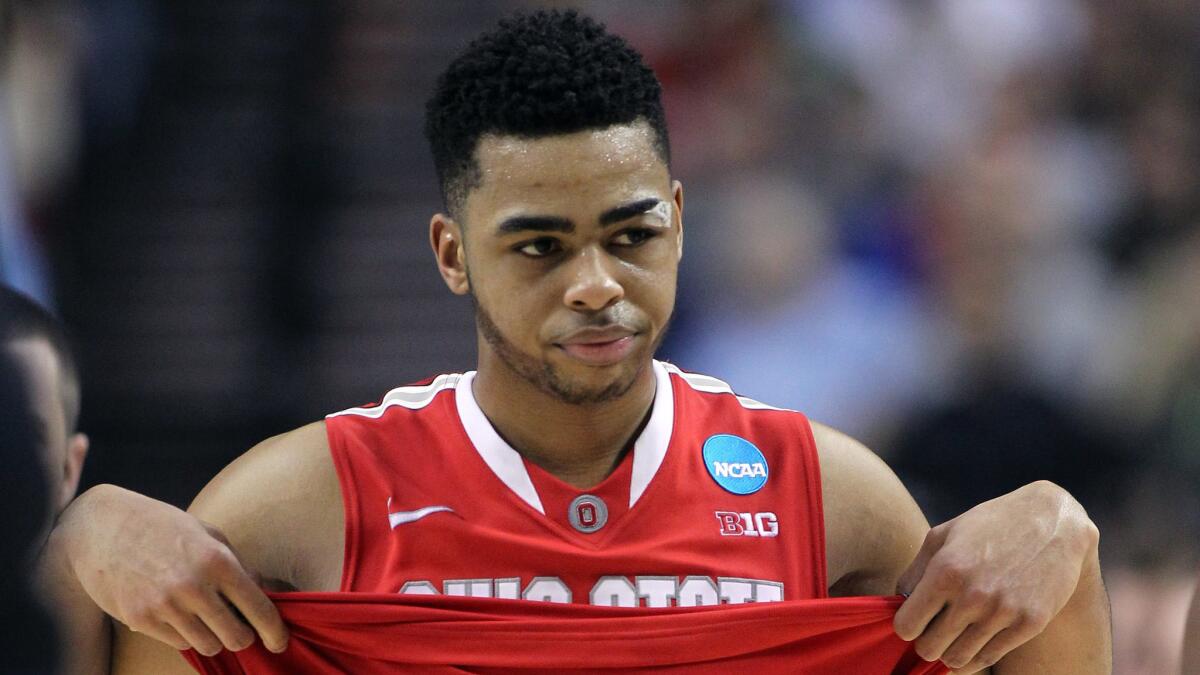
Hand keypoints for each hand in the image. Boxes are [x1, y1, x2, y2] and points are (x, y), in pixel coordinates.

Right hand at [50, 484, 288, 655]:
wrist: (103, 528)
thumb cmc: (164, 527)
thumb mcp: (208, 533)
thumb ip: (238, 564)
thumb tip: (263, 593)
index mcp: (217, 560)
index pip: (258, 608)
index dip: (275, 631)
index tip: (280, 641)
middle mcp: (193, 586)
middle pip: (236, 637)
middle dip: (244, 637)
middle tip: (242, 629)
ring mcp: (164, 605)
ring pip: (208, 645)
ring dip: (215, 637)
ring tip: (208, 618)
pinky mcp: (141, 619)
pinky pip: (180, 643)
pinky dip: (187, 635)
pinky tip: (181, 615)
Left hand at [893, 480, 1098, 671]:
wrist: (1052, 521)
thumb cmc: (990, 524)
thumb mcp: (943, 535)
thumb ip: (915, 570)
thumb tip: (899, 602)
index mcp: (945, 571)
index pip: (907, 626)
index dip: (906, 626)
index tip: (914, 620)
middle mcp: (973, 595)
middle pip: (929, 649)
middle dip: (925, 643)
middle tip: (933, 631)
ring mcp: (1003, 612)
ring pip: (958, 660)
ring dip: (950, 653)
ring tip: (953, 638)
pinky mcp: (1030, 624)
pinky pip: (989, 658)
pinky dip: (976, 657)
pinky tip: (974, 642)